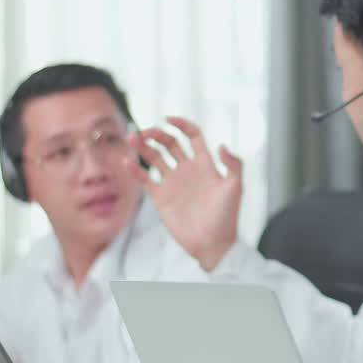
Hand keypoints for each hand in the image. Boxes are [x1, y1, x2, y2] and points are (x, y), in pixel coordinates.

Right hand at [128, 117, 242, 271]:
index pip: (192, 136)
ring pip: (155, 158)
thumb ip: (234, 164)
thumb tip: (221, 145)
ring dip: (143, 146)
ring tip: (131, 138)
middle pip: (170, 143)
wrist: (213, 244)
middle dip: (157, 134)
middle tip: (144, 132)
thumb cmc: (227, 217)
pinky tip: (126, 162)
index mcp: (205, 164)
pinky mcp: (161, 197)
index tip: (168, 118)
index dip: (181, 124)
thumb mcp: (235, 188)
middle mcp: (187, 170)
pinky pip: (145, 179)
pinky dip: (135, 170)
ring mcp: (173, 183)